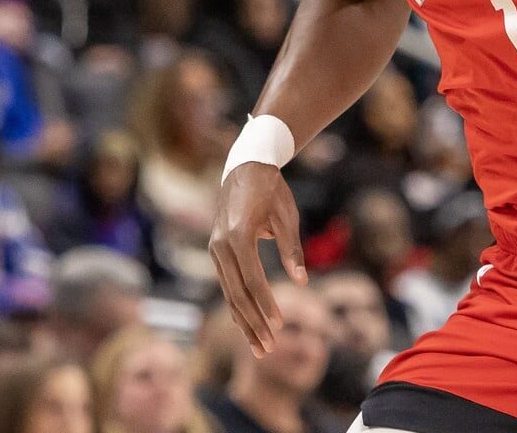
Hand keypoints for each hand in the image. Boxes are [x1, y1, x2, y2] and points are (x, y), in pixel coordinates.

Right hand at [209, 163, 307, 356]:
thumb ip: (292, 249)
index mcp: (238, 236)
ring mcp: (215, 250)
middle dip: (252, 324)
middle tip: (267, 349)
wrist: (245, 167)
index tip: (279, 326)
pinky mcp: (216, 252)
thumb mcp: (287, 216)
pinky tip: (244, 325)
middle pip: (236, 294)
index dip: (265, 304)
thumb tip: (301, 282)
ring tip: (257, 347)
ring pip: (228, 293)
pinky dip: (236, 305)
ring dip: (242, 322)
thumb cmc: (272, 190)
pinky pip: (226, 284)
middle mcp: (220, 246)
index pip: (252, 280)